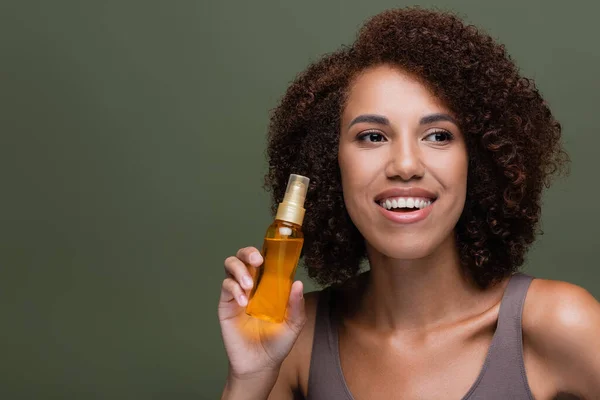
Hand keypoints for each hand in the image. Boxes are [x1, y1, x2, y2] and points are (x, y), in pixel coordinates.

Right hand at [218, 246, 306, 379]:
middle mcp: (252, 284)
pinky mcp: (226, 304)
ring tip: (249, 285)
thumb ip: (296, 306)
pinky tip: (244, 302)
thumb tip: (298, 283)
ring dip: (239, 269)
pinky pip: (225, 287)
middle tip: (257, 260)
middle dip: (248, 252)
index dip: (266, 251)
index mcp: (269, 284)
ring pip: (231, 265)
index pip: (265, 259)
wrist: (260, 365)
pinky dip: (234, 289)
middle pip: (243, 256)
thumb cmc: (277, 343)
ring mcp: (238, 292)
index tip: (271, 253)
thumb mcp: (294, 325)